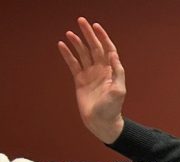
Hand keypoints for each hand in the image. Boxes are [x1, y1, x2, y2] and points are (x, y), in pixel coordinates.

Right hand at [58, 17, 126, 143]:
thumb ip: (117, 72)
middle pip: (94, 47)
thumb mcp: (118, 90)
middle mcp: (101, 70)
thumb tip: (113, 55)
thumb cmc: (112, 108)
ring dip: (77, 43)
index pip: (108, 49)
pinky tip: (62, 45)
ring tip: (70, 33)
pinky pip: (73, 64)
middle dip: (88, 34)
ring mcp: (90, 74)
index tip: (96, 26)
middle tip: (81, 21)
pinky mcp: (80, 80)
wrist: (101, 121)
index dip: (103, 37)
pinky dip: (68, 54)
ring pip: (83, 54)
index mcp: (111, 70)